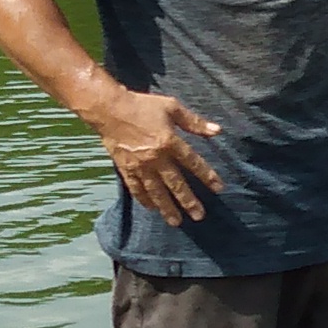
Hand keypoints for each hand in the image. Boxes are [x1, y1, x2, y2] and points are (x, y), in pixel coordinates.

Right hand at [85, 79, 223, 224]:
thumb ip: (194, 122)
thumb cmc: (142, 105)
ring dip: (167, 208)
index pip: (193, 162)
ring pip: (156, 191)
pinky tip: (152, 209)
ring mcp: (140, 166)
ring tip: (176, 221)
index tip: (218, 188)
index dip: (207, 175)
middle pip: (175, 184)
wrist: (109, 109)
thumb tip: (217, 130)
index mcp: (169, 142)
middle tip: (199, 216)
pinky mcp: (126, 169)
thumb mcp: (172, 107)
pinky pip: (136, 188)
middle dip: (188, 201)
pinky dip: (144, 200)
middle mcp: (156, 158)